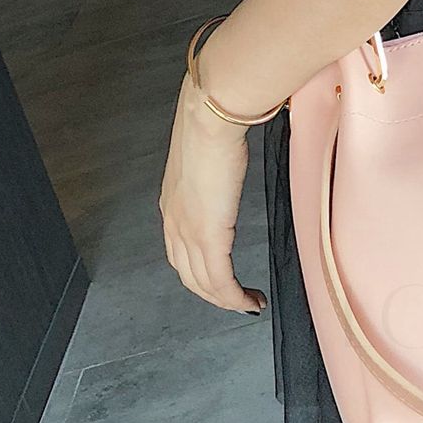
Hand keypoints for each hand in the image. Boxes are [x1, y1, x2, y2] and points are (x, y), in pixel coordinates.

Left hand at [158, 71, 266, 314]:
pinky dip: (234, 297)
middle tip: (237, 301)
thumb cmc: (211, 124)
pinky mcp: (209, 235)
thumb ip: (213, 168)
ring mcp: (189, 232)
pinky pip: (220, 280)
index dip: (199, 272)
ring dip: (225, 300)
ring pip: (203, 283)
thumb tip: (227, 161)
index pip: (180, 252)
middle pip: (189, 275)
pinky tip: (249, 301)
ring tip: (248, 305)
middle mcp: (174, 223)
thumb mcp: (207, 153)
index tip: (221, 279)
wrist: (210, 117)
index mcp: (173, 204)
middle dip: (212, 294)